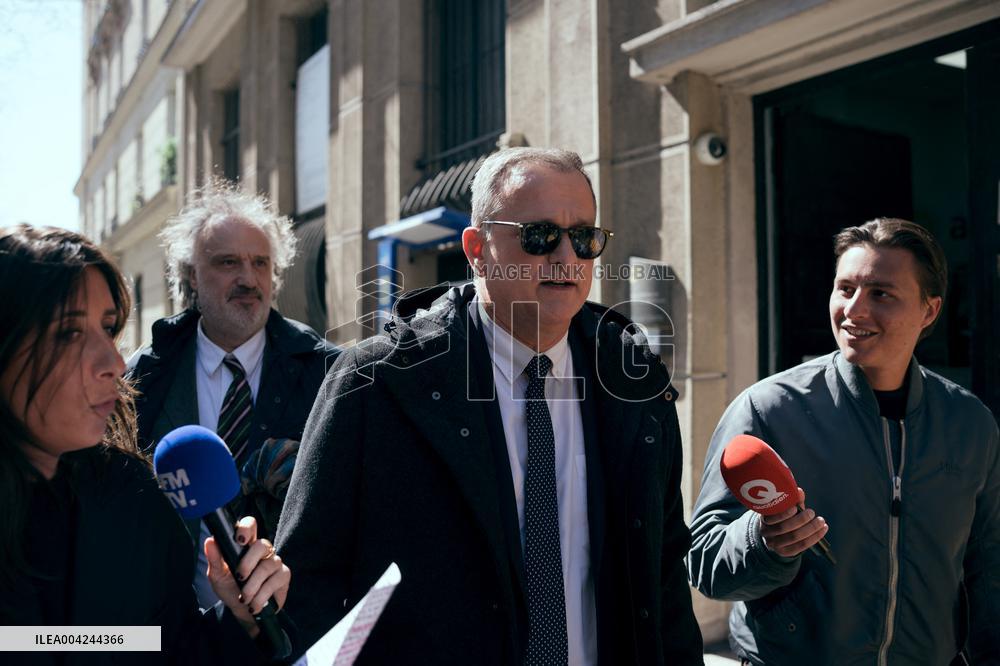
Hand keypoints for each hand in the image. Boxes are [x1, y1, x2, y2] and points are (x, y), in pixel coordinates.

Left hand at [205, 516, 290, 637]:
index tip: (240, 540)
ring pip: (266, 567)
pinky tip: (254, 604)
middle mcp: (263, 550)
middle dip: (248, 563)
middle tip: (239, 577)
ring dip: (252, 586)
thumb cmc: (230, 588)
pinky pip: (274, 581)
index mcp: (246, 545)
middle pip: (262, 545)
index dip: (247, 528)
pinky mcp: (284, 575)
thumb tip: (210, 540)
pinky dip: (261, 596)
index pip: (250, 525)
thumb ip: (214, 559)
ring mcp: (275, 562)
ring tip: (244, 598)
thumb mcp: (217, 576)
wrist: (243, 611)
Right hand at [760, 488, 828, 557]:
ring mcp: (775, 545)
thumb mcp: (783, 509)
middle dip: (801, 520)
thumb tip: (799, 492)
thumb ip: (791, 501)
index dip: (783, 514)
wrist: (775, 537)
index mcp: (763, 520)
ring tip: (821, 521)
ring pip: (795, 537)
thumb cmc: (781, 518)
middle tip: (812, 512)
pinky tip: (823, 530)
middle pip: (785, 528)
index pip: (772, 519)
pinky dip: (815, 537)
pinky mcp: (785, 552)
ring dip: (811, 529)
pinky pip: (802, 546)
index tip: (794, 508)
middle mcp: (766, 534)